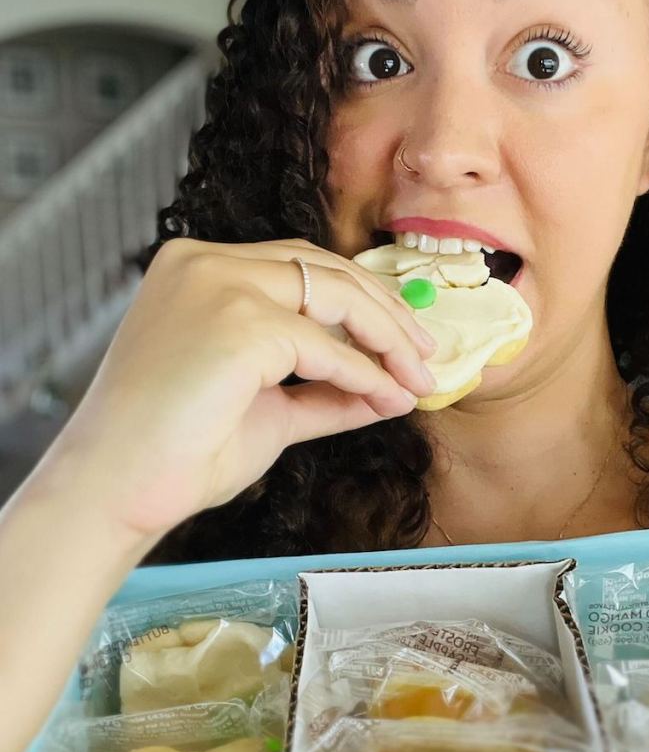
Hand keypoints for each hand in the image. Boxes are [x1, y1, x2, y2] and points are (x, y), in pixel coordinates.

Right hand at [52, 237, 435, 539]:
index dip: (359, 299)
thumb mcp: (271, 410)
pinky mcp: (239, 322)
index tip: (402, 337)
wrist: (120, 488)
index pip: (300, 266)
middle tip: (426, 355)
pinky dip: (364, 373)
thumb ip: (327, 391)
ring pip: (334, 294)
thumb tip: (389, 389)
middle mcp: (206, 263)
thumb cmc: (181, 451)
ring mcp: (219, 285)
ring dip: (388, 338)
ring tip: (418, 377)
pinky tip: (387, 398)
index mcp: (201, 270)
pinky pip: (325, 347)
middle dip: (386, 313)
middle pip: (324, 269)